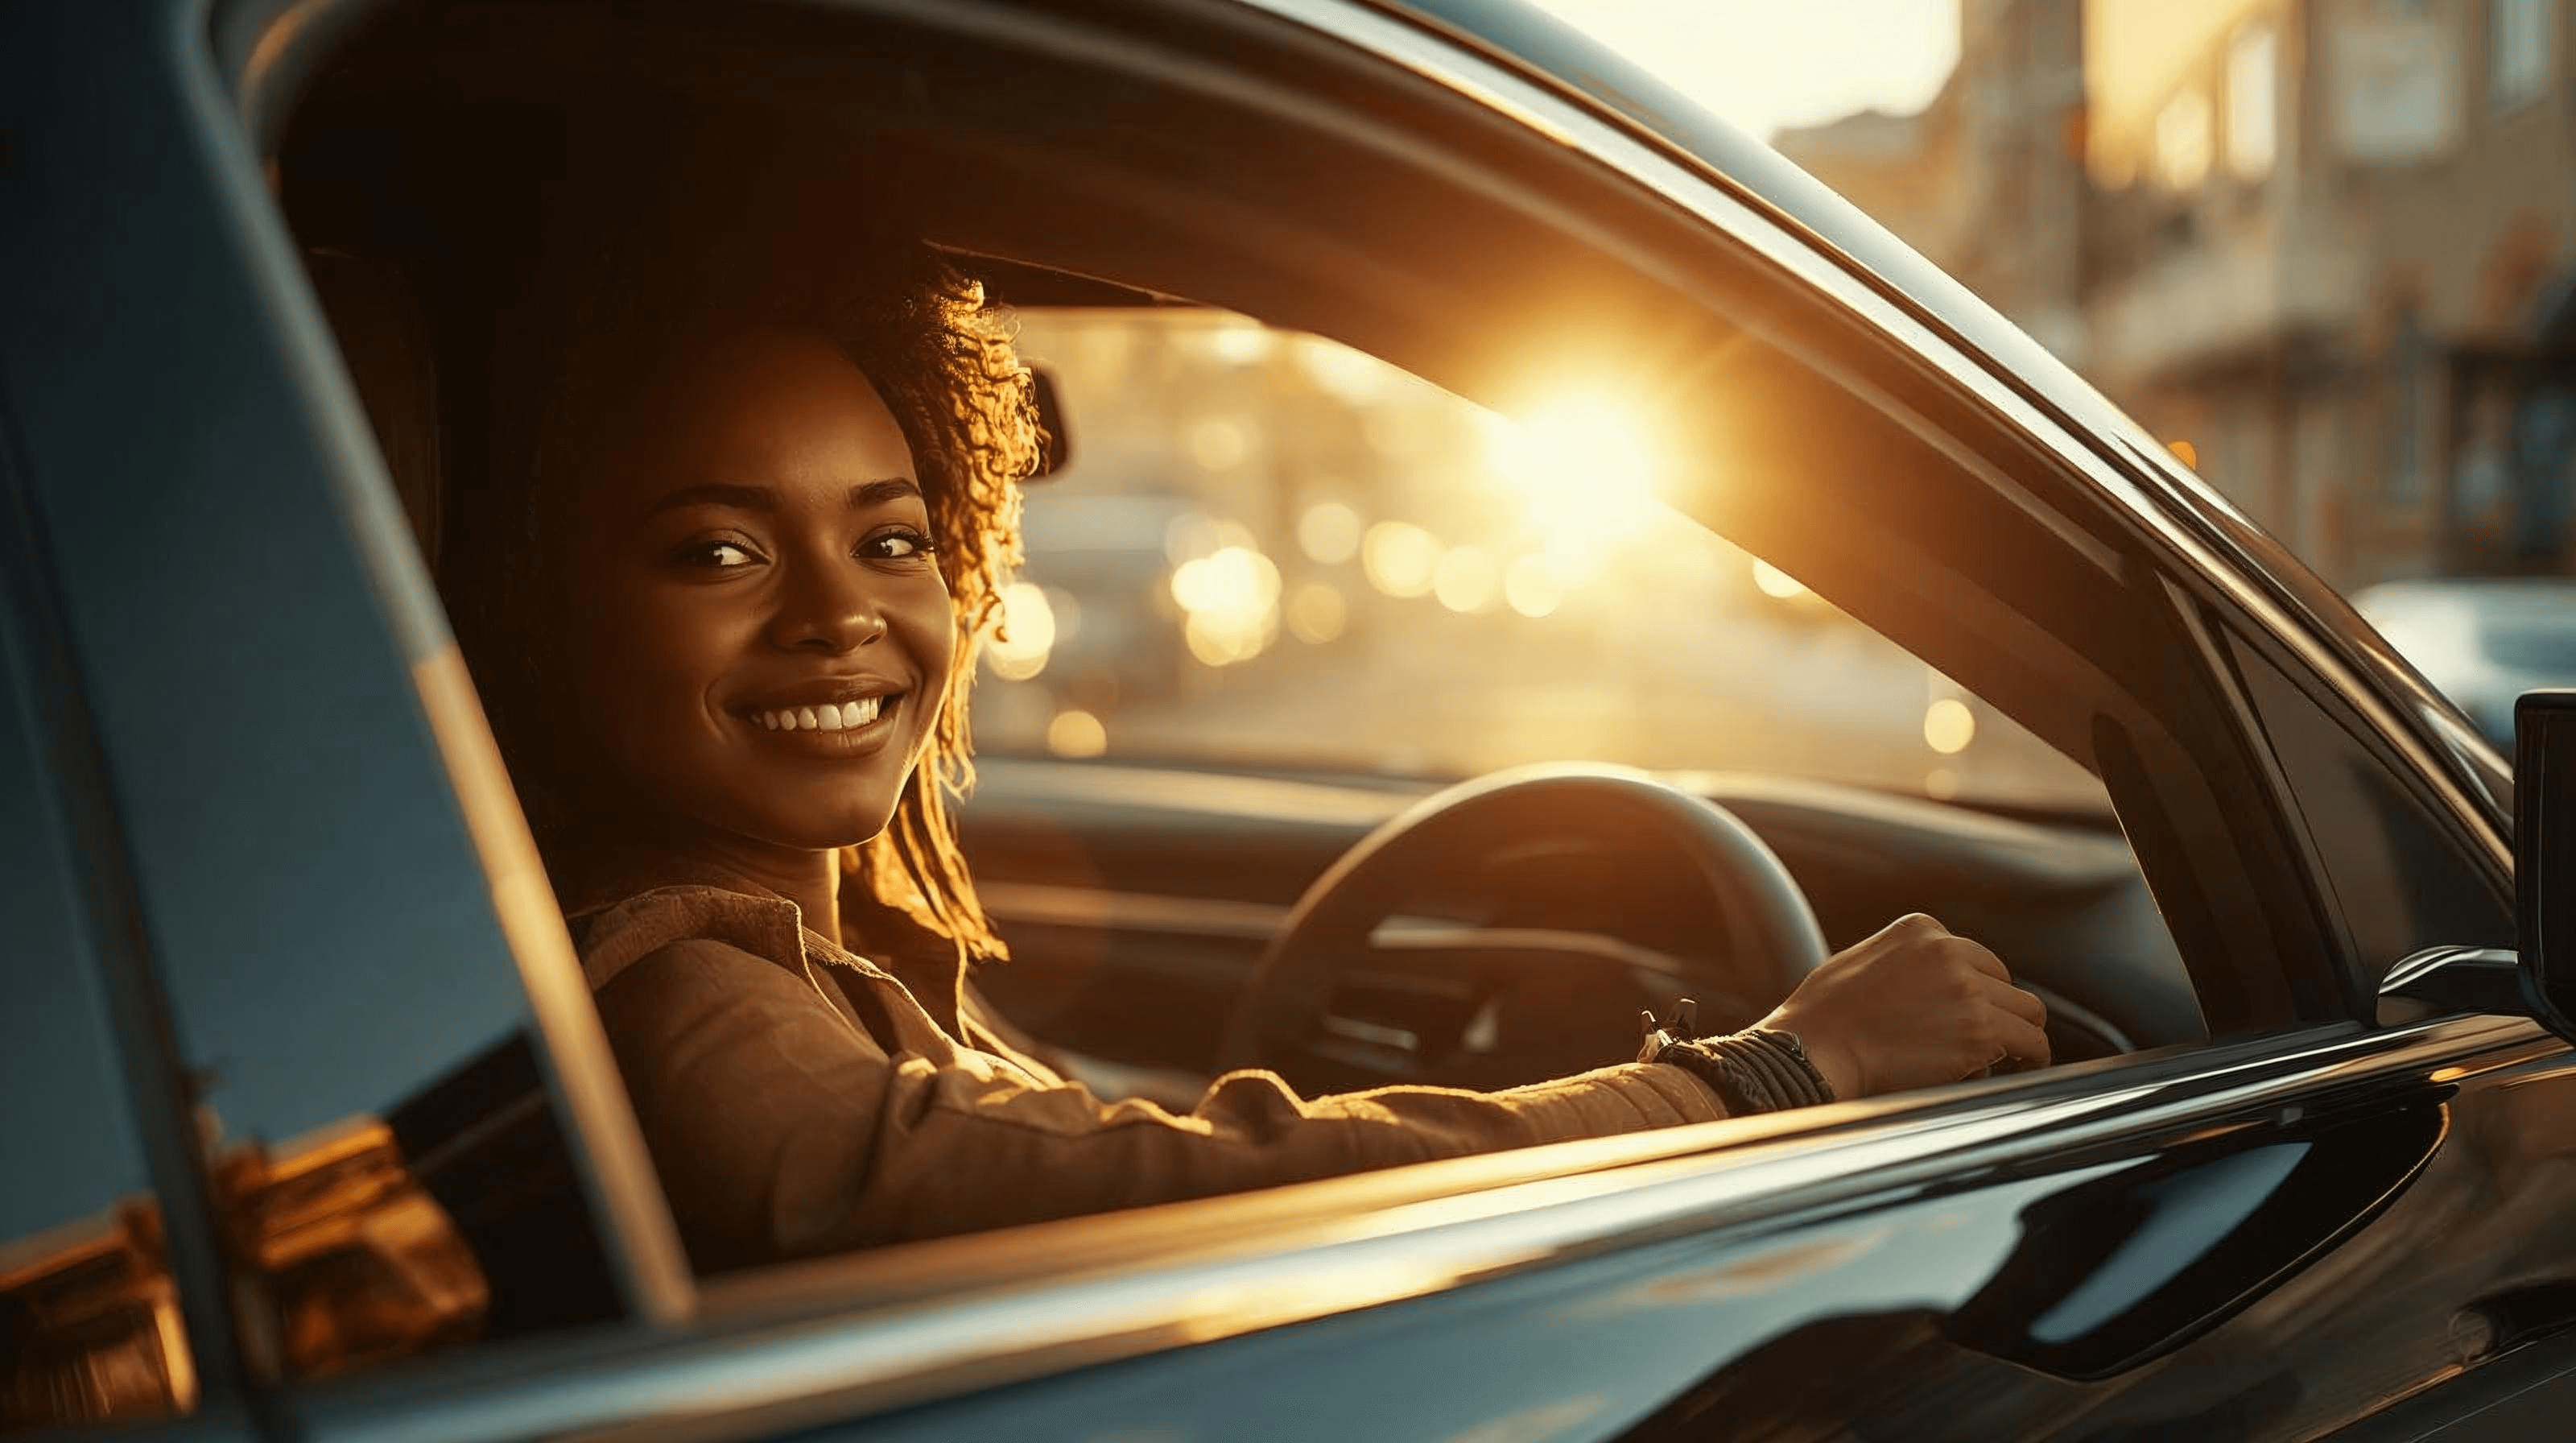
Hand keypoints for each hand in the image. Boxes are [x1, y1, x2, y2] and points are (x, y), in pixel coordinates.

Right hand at [1757, 913, 2048, 1098]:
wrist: (1813, 1048)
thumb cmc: (1822, 1017)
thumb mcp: (1862, 962)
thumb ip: (1903, 964)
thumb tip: (1928, 992)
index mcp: (1920, 929)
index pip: (1973, 957)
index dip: (1973, 990)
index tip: (1968, 1013)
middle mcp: (1950, 951)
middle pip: (2003, 981)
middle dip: (1996, 1010)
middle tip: (1987, 1040)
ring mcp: (1969, 990)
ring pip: (2028, 1010)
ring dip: (2018, 1033)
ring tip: (2010, 1056)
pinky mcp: (1981, 1030)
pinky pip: (2033, 1042)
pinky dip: (2032, 1057)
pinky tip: (2021, 1068)